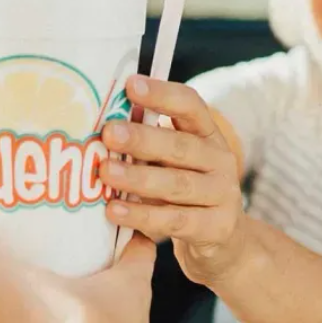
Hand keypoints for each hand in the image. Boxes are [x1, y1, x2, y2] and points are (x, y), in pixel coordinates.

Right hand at [39, 234, 156, 322]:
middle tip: (83, 252)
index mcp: (133, 281)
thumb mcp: (39, 283)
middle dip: (110, 265)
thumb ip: (21, 264)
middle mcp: (140, 309)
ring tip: (72, 287)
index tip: (108, 224)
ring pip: (123, 309)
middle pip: (133, 278)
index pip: (145, 247)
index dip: (129, 233)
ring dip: (102, 300)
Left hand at [100, 75, 247, 286]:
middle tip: (108, 133)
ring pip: (176, 184)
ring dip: (138, 178)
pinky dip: (142, 216)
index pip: (190, 105)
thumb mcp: (171, 159)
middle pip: (180, 146)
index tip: (130, 85)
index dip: (161, 94)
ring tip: (106, 172)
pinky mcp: (216, 228)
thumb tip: (98, 120)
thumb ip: (147, 140)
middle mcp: (220, 159)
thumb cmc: (182, 186)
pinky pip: (174, 221)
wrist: (223, 237)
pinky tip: (114, 211)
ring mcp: (222, 195)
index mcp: (207, 133)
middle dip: (142, 139)